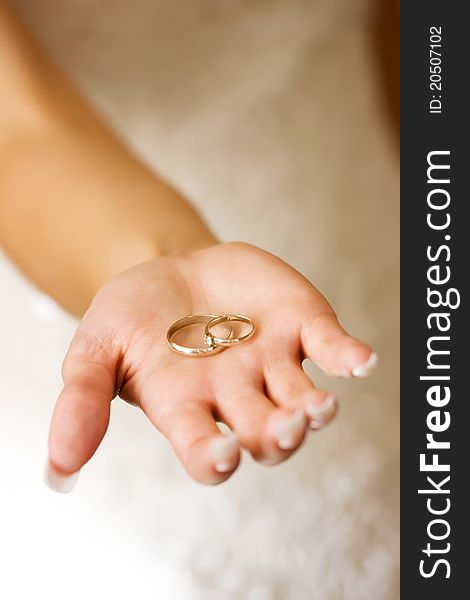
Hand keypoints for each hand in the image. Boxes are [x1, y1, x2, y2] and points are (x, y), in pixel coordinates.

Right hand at [46, 242, 375, 489]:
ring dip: (315, 408)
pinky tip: (360, 360)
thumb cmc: (131, 318)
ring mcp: (273, 364)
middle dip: (276, 434)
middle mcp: (237, 396)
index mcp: (188, 410)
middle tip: (284, 428)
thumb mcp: (95, 349)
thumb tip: (58, 468)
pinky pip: (331, 348)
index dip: (216, 457)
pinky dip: (348, 356)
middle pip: (265, 431)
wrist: (171, 273)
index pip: (207, 450)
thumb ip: (81, 401)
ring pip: (303, 398)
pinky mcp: (300, 327)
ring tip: (319, 407)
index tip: (223, 455)